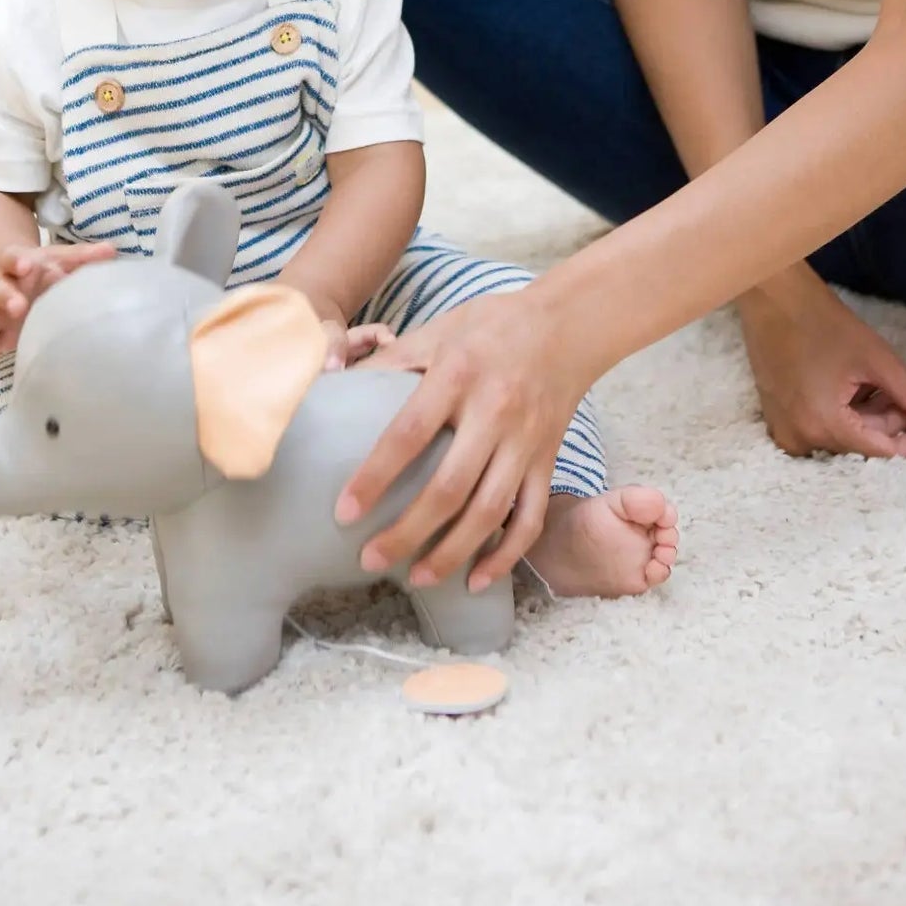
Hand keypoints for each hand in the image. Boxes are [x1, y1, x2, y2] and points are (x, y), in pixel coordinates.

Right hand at [0, 239, 116, 361]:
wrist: (33, 286)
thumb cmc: (52, 270)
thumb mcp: (65, 261)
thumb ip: (84, 257)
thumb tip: (110, 251)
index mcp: (21, 263)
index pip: (11, 256)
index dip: (16, 261)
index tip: (27, 267)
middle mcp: (5, 285)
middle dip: (6, 296)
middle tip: (19, 307)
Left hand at [333, 288, 585, 591]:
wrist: (567, 326)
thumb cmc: (491, 327)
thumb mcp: (438, 330)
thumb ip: (392, 362)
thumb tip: (338, 389)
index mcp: (458, 375)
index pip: (409, 434)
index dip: (375, 477)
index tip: (345, 513)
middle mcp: (494, 412)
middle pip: (449, 487)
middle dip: (408, 532)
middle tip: (369, 560)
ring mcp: (525, 442)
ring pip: (489, 512)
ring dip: (451, 553)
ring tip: (416, 578)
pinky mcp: (547, 461)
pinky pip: (530, 518)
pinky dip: (506, 555)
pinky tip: (477, 579)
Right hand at [739, 265, 905, 458]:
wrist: (771, 295)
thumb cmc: (822, 322)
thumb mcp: (876, 360)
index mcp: (823, 428)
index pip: (886, 450)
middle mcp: (803, 437)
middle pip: (869, 436)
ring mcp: (790, 427)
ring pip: (854, 426)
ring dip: (889, 403)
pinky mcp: (785, 413)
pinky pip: (832, 418)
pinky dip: (862, 402)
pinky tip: (891, 381)